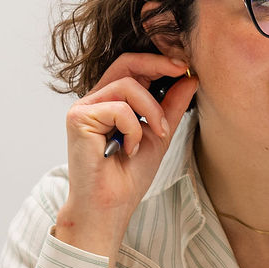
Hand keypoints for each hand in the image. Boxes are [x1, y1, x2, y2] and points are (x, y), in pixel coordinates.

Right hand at [56, 53, 197, 257]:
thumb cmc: (129, 176)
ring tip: (156, 135)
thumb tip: (190, 78)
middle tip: (181, 70)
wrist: (111, 206)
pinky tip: (129, 150)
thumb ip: (171, 106)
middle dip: (157, 64)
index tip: (184, 66)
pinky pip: (119, 108)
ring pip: (128, 86)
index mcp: (111, 101)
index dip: (157, 61)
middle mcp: (94, 100)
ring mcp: (84, 108)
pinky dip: (134, 129)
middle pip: (126, 63)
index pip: (132, 67)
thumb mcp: (159, 134)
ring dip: (152, 111)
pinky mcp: (78, 118)